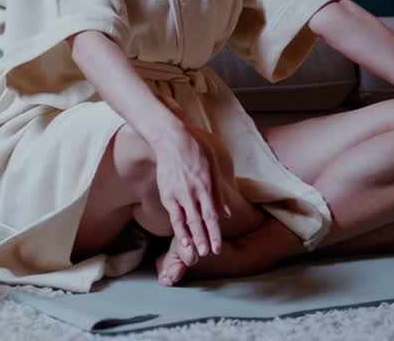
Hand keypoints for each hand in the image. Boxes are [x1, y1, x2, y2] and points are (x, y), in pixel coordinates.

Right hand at [152, 126, 232, 261]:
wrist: (171, 140)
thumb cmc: (195, 151)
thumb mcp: (213, 168)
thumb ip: (219, 193)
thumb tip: (226, 213)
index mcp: (205, 186)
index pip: (211, 215)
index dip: (214, 232)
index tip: (217, 247)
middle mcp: (192, 192)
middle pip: (199, 221)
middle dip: (203, 239)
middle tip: (207, 254)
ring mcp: (177, 193)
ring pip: (185, 221)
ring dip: (191, 238)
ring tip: (195, 253)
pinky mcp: (166, 194)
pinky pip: (173, 215)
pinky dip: (178, 228)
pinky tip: (182, 239)